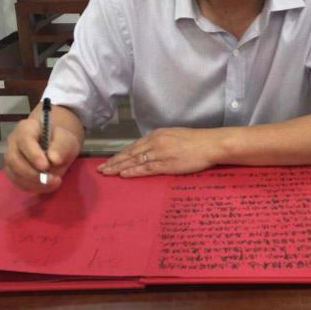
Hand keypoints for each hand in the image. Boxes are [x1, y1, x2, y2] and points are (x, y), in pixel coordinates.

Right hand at [5, 117, 81, 192]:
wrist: (55, 145)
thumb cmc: (59, 139)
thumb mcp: (66, 139)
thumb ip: (61, 146)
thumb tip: (54, 160)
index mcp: (26, 128)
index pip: (24, 140)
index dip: (33, 155)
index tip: (46, 166)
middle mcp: (13, 142)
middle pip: (14, 159)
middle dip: (32, 173)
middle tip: (52, 179)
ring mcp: (10, 157)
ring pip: (14, 173)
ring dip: (33, 183)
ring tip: (53, 183)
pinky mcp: (13, 171)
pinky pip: (18, 182)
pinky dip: (33, 187)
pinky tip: (48, 186)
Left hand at [97, 127, 224, 176]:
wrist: (210, 144)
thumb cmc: (196, 141)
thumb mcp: (174, 136)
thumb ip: (161, 142)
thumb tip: (151, 149)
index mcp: (156, 135)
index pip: (133, 145)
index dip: (120, 153)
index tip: (110, 160)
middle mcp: (155, 142)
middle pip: (130, 153)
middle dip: (114, 161)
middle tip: (101, 168)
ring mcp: (160, 153)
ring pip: (134, 161)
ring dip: (119, 167)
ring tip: (107, 173)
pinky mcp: (166, 164)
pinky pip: (146, 168)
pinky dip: (133, 171)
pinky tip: (123, 174)